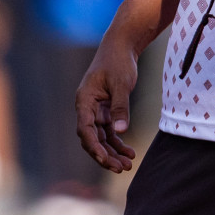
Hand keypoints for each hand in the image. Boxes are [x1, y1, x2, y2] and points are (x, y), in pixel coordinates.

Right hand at [75, 34, 140, 172]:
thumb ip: (120, 107)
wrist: (121, 46)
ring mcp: (96, 110)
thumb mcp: (121, 84)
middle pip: (92, 138)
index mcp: (84, 101)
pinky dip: (118, 142)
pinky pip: (110, 131)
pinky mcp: (106, 110)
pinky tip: (129, 152)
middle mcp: (87, 108)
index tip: (105, 159)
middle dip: (105, 155)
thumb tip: (120, 130)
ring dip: (113, 152)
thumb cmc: (118, 61)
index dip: (94, 147)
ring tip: (128, 165)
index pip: (85, 130)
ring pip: (102, 137)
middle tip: (121, 168)